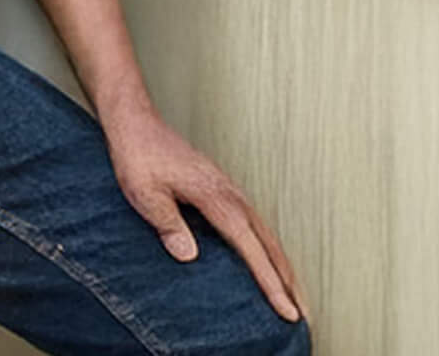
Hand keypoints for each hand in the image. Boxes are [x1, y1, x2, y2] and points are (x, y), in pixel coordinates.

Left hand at [104, 106, 303, 323]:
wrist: (136, 124)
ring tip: (294, 297)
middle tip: (302, 315)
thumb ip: (166, 222)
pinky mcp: (224, 192)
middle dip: (288, 281)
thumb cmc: (137, 156)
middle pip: (270, 244)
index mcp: (215, 197)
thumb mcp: (143, 192)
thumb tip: (188, 255)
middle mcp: (231, 195)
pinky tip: (268, 263)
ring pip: (267, 235)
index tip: (285, 309)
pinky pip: (255, 226)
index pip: (250, 247)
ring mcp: (230, 192)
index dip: (269, 281)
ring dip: (283, 266)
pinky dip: (268, 249)